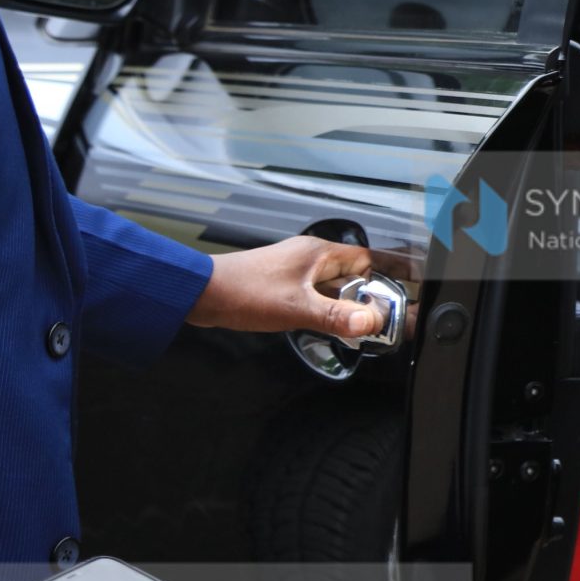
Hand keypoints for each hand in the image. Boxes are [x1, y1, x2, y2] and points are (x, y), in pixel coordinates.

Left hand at [190, 236, 381, 340]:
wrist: (199, 293)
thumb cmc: (245, 293)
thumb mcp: (297, 309)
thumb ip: (336, 316)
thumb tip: (372, 322)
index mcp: (318, 253)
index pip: (365, 261)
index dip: (375, 283)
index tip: (379, 307)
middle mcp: (309, 256)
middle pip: (349, 275)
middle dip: (357, 298)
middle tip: (360, 324)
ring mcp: (293, 269)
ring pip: (329, 286)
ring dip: (335, 305)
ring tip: (339, 327)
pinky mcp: (280, 282)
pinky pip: (311, 293)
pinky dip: (317, 308)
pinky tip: (312, 323)